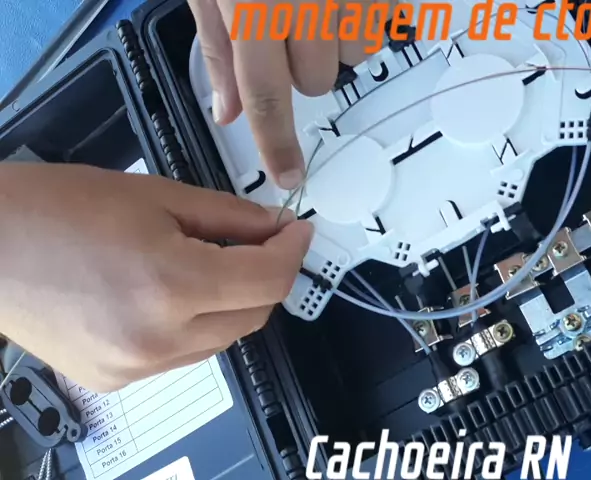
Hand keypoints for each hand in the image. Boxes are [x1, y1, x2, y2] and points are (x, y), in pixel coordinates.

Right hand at [0, 163, 312, 391]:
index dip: (293, 251)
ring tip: (208, 264)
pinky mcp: (115, 380)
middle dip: (266, 277)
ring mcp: (135, 367)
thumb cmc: (57, 208)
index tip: (297, 231)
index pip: (269, 280)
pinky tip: (170, 294)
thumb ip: (228, 216)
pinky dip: (193, 326)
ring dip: (232, 304)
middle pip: (253, 316)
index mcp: (171, 284)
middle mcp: (158, 338)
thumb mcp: (157, 195)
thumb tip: (273, 227)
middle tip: (259, 242)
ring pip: (222, 340)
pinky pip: (182, 355)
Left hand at [189, 0, 393, 187]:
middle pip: (317, 80)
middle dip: (301, 65)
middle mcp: (306, 2)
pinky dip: (363, 18)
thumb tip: (228, 112)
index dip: (277, 142)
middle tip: (285, 25)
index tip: (288, 175)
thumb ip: (218, 47)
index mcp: (253, 5)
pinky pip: (381, 24)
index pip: (266, 95)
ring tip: (316, 2)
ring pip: (355, 54)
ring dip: (336, 39)